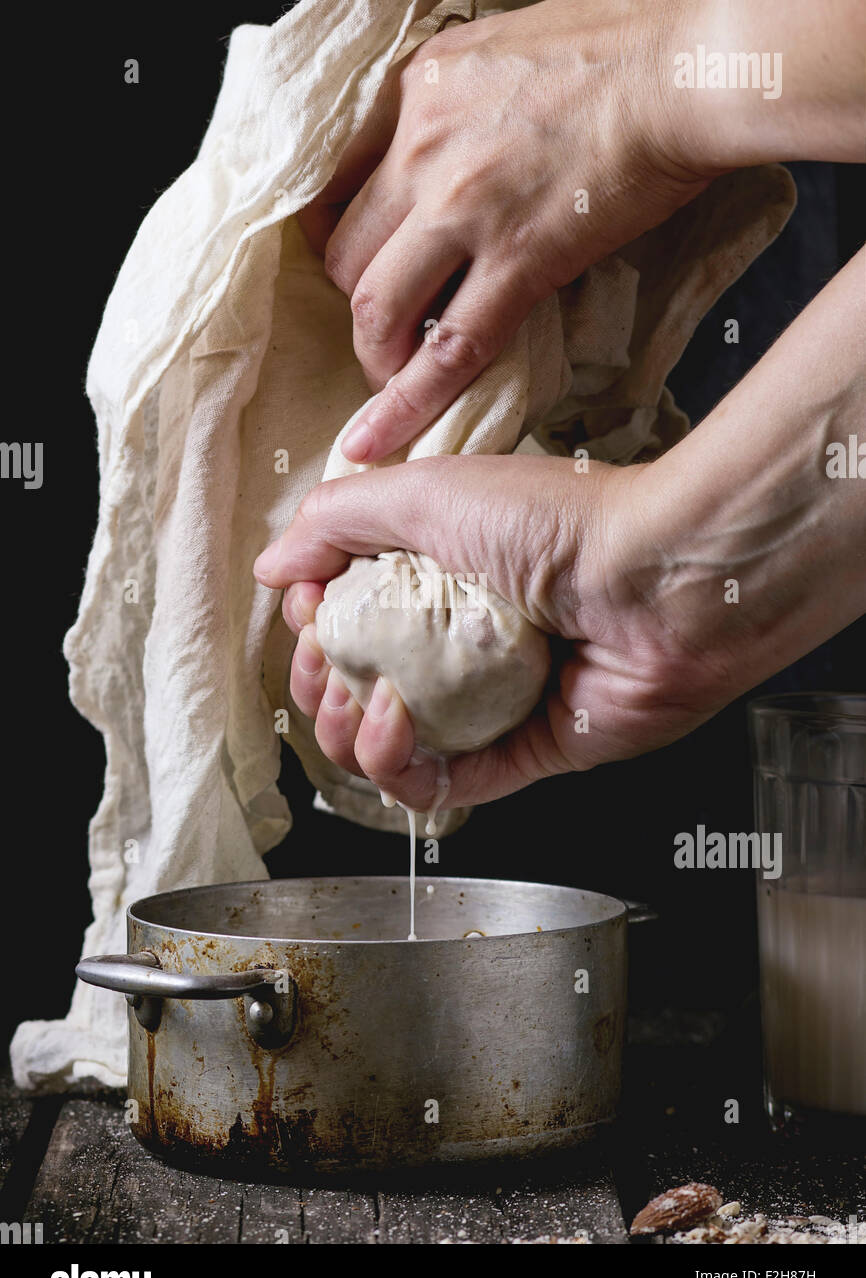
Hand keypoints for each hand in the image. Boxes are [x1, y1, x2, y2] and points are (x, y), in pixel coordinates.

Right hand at [253, 454, 735, 813]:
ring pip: (383, 746)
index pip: (347, 617)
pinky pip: (433, 784)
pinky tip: (387, 722)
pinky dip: (391, 763)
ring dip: (341, 729)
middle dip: (315, 679)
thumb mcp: (426, 493)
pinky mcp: (517, 755)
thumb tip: (273, 568)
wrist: (657, 578)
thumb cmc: (554, 522)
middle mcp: (460, 642)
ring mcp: (487, 703)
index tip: (310, 602)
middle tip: (323, 655)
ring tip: (350, 693)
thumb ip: (336, 521)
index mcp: (440, 578)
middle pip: (353, 686)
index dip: (312, 620)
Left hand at [299, 0, 712, 463]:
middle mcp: (421, 149)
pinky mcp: (519, 260)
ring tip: (388, 385)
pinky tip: (383, 438)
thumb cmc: (622, 41)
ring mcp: (463, 208)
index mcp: (415, 91)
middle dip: (355, 308)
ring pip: (377, 307)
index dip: (331, 240)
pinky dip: (408, 403)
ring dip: (376, 358)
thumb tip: (455, 151)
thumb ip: (456, 102)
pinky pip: (449, 350)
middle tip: (382, 333)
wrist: (686, 59)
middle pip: (346, 254)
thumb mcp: (500, 48)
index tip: (345, 270)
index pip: (334, 183)